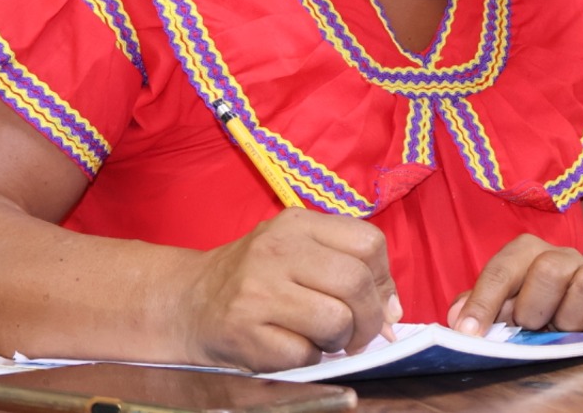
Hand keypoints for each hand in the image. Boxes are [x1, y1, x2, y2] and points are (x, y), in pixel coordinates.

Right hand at [179, 208, 399, 372]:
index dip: (384, 281)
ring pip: (337, 321)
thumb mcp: (298, 252)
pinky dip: (308, 359)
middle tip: (357, 334)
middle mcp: (277, 249)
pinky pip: (305, 355)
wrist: (188, 301)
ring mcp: (258, 290)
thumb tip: (394, 314)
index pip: (369, 243)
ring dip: (339, 341)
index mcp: (297, 223)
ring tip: (321, 338)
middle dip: (369, 319)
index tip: (379, 302)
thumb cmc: (256, 278)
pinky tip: (289, 346)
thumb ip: (348, 268)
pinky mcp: (245, 331)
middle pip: (356, 283)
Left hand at [447, 235, 582, 335]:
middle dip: (533, 309)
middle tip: (528, 327)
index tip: (468, 333)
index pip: (502, 270)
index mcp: (527, 251)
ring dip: (568, 320)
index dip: (483, 302)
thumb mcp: (503, 301)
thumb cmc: (535, 302)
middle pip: (549, 271)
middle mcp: (563, 256)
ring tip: (557, 331)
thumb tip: (457, 321)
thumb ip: (477, 306)